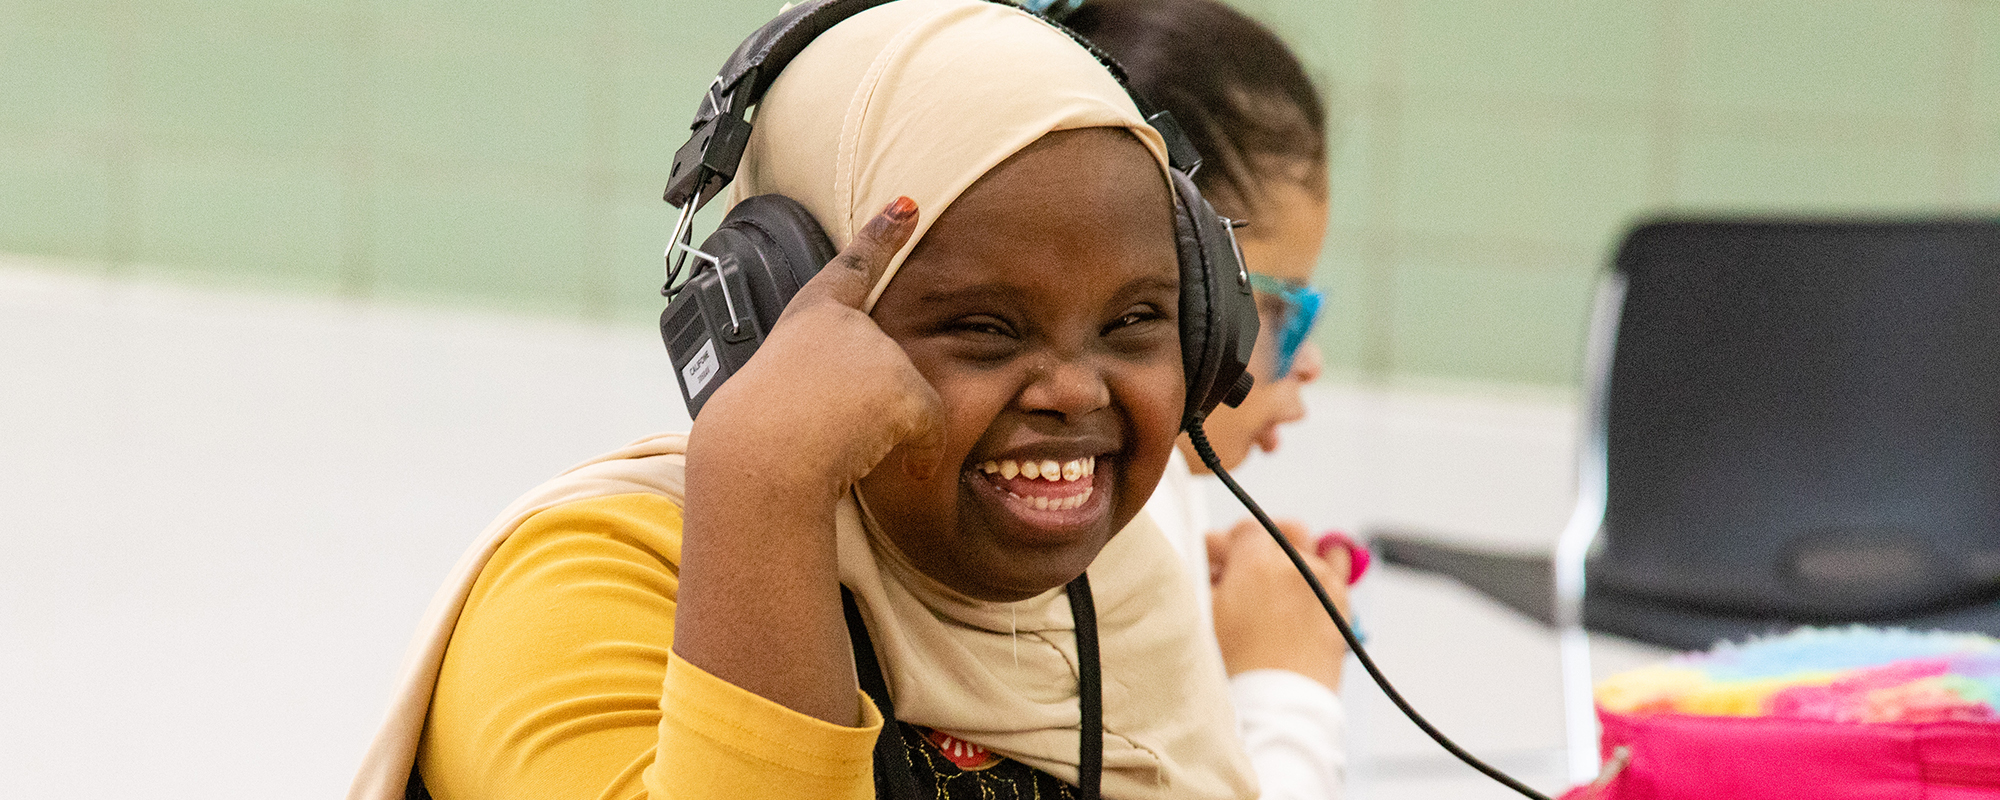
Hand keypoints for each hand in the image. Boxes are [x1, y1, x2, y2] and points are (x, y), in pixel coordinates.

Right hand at [688, 196, 945, 503]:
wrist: (760, 452)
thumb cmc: (754, 436)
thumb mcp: (775, 390)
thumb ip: (816, 383)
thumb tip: (848, 417)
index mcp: (809, 316)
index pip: (850, 267)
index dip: (880, 235)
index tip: (906, 205)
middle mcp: (846, 325)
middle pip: (881, 368)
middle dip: (862, 405)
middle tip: (821, 427)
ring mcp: (876, 350)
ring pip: (903, 401)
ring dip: (877, 429)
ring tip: (837, 444)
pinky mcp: (902, 385)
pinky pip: (931, 428)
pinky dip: (920, 451)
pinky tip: (906, 466)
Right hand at [1206, 517, 1350, 690]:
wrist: (1277, 705)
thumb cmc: (1237, 666)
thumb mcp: (1207, 612)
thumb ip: (1209, 573)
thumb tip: (1214, 557)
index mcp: (1258, 563)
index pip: (1245, 530)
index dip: (1228, 544)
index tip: (1218, 561)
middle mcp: (1296, 565)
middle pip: (1281, 530)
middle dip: (1263, 542)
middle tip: (1245, 566)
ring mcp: (1325, 582)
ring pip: (1313, 544)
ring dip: (1293, 553)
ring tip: (1277, 577)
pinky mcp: (1342, 602)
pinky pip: (1339, 565)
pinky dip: (1325, 564)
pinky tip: (1309, 581)